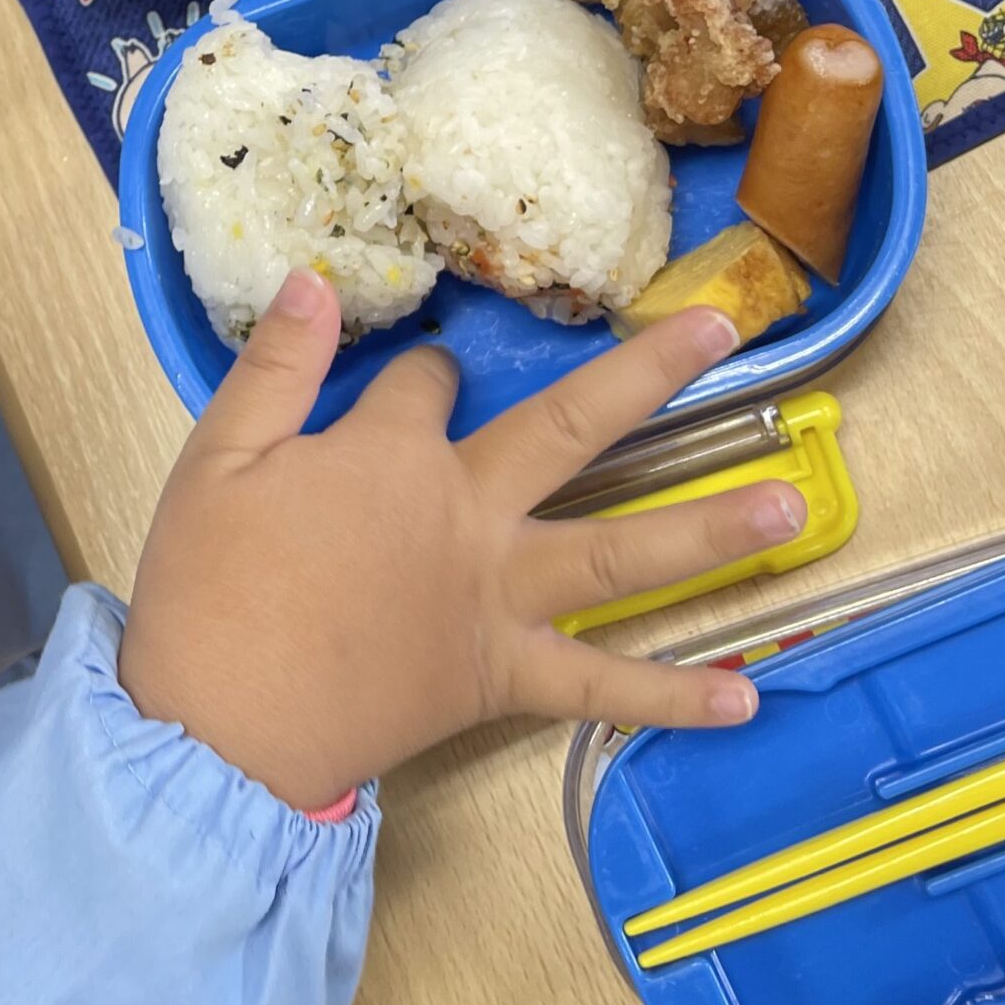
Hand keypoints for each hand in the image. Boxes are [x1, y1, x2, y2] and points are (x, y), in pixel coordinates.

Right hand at [118, 273, 800, 809]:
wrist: (220, 726)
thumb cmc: (209, 588)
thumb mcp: (216, 460)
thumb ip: (275, 368)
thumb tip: (314, 278)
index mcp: (392, 455)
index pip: (426, 383)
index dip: (423, 373)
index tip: (415, 377)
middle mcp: (469, 514)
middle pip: (574, 430)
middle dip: (649, 374)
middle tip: (727, 329)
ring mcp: (498, 600)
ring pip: (621, 555)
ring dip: (710, 529)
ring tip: (796, 505)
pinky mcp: (502, 678)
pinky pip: (600, 690)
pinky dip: (673, 699)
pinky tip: (747, 697)